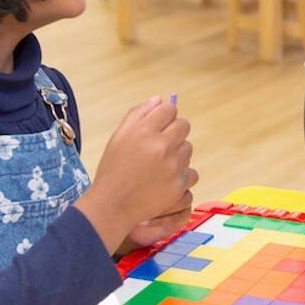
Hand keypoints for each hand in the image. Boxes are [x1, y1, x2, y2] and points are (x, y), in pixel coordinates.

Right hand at [76, 97, 191, 253]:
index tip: (159, 126)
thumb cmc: (113, 169)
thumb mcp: (118, 137)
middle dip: (174, 132)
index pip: (169, 109)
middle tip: (161, 145)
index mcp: (144, 131)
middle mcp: (161, 145)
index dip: (165, 116)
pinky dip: (182, 176)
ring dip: (178, 154)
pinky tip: (166, 180)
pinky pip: (192, 172)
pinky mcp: (179, 185)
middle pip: (184, 126)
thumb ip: (138, 114)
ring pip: (188, 148)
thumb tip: (159, 99)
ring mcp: (172, 166)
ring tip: (160, 166)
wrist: (112, 205)